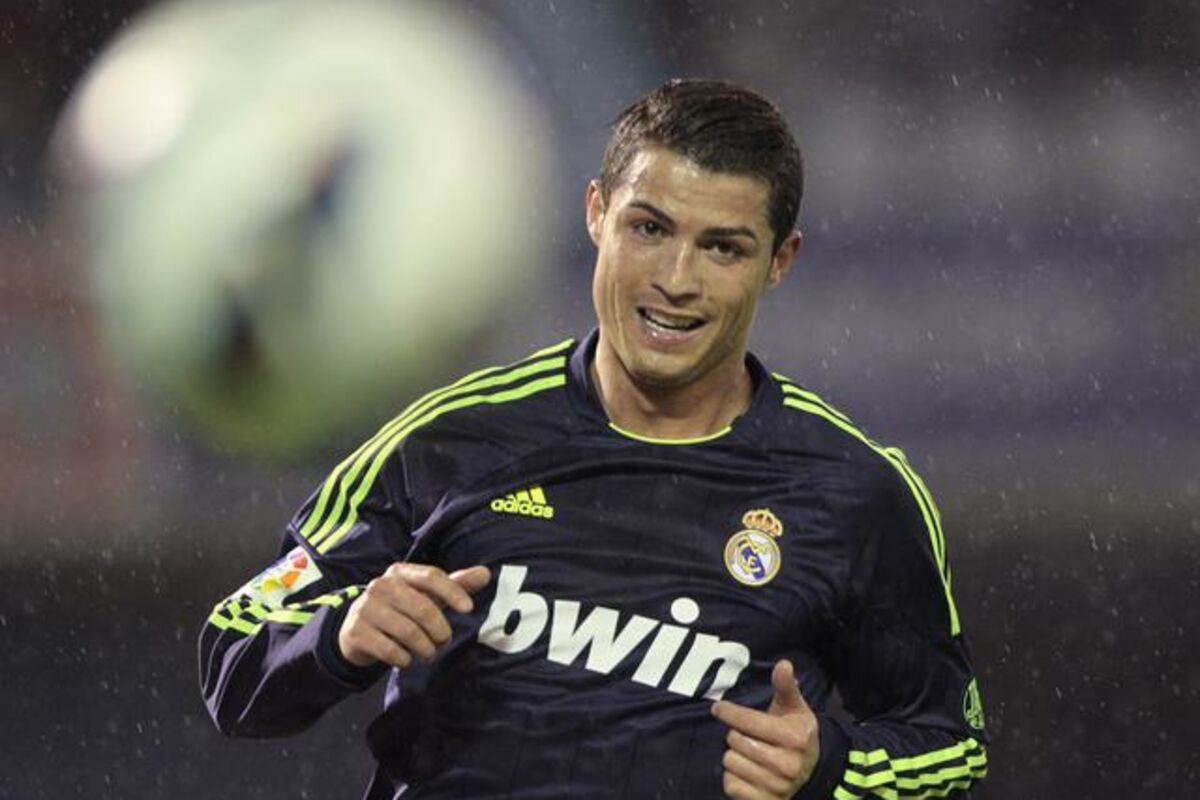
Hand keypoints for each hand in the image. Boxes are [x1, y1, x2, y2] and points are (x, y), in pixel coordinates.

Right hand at [338, 563, 490, 668]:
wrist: (356, 631)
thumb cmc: (401, 610)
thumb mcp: (427, 596)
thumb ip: (456, 585)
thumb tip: (486, 573)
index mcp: (400, 572)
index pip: (431, 576)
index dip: (452, 592)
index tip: (468, 609)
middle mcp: (381, 585)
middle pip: (423, 608)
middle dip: (440, 630)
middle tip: (443, 642)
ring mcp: (366, 608)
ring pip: (408, 631)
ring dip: (425, 648)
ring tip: (428, 653)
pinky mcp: (356, 631)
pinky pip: (389, 649)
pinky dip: (404, 658)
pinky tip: (406, 659)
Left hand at [711, 659, 819, 799]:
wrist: (813, 774)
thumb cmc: (796, 734)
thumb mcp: (795, 709)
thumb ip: (786, 687)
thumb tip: (783, 663)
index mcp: (794, 739)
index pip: (749, 721)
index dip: (729, 712)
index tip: (718, 708)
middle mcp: (788, 765)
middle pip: (735, 741)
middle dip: (736, 735)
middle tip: (747, 736)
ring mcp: (777, 786)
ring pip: (730, 762)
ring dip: (734, 755)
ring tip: (749, 754)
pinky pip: (730, 785)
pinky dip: (733, 777)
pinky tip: (747, 772)